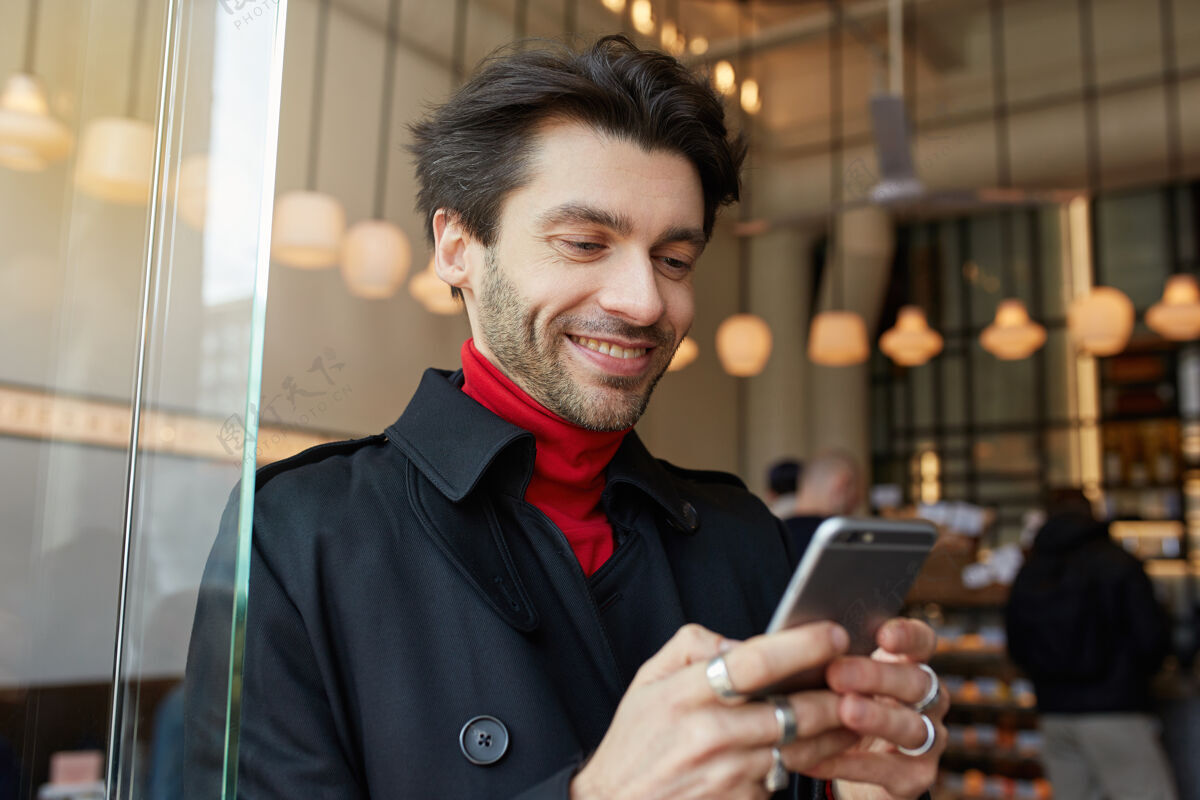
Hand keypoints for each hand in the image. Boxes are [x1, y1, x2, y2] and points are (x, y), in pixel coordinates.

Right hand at [571, 622, 860, 799]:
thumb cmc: (636, 741)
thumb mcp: (648, 680)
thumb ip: (693, 646)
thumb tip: (741, 642)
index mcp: (684, 695)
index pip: (754, 662)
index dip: (801, 646)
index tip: (833, 633)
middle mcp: (709, 735)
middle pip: (793, 711)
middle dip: (835, 694)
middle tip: (859, 677)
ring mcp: (727, 776)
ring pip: (800, 748)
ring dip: (833, 730)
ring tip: (852, 712)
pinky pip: (783, 778)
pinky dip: (800, 763)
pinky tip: (812, 750)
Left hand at [807, 619, 947, 799]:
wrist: (853, 766)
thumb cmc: (841, 704)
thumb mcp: (837, 680)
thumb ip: (829, 662)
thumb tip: (795, 644)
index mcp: (910, 665)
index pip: (923, 642)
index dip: (909, 636)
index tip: (883, 635)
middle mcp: (929, 700)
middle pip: (917, 682)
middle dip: (877, 676)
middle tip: (836, 673)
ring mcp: (929, 739)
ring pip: (912, 727)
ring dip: (877, 717)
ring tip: (844, 711)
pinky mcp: (916, 777)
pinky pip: (887, 771)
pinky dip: (850, 764)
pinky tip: (817, 758)